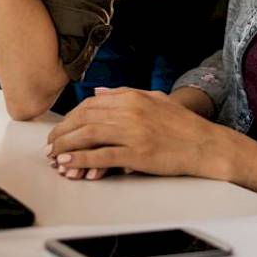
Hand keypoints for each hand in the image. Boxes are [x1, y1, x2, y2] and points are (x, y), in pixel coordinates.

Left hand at [46, 88, 221, 179]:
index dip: (70, 118)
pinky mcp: (137, 154)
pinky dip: (82, 159)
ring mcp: (133, 133)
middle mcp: (130, 112)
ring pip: (88, 136)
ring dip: (66, 146)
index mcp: (132, 98)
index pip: (90, 105)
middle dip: (62, 132)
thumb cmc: (182, 125)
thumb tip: (98, 93)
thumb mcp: (154, 100)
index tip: (61, 129)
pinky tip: (70, 163)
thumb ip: (124, 94)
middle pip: (84, 119)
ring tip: (54, 155)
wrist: (206, 145)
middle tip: (51, 145)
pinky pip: (102, 156)